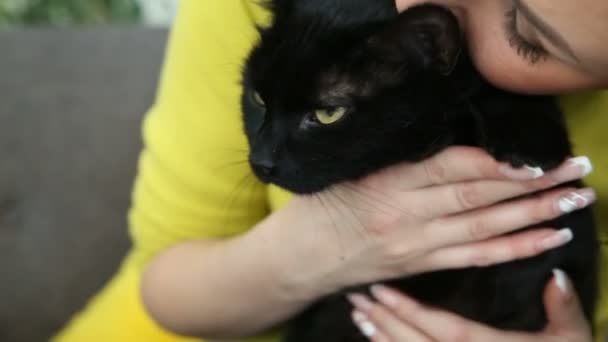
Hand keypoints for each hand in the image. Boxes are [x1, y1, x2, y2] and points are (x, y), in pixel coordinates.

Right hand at [270, 147, 593, 298]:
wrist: (297, 260)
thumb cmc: (316, 207)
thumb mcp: (347, 169)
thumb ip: (395, 158)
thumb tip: (449, 141)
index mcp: (384, 183)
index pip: (450, 167)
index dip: (495, 161)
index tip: (533, 153)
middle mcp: (405, 216)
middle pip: (477, 197)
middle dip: (530, 184)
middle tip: (574, 172)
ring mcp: (415, 245)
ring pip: (484, 229)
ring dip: (532, 216)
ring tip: (572, 203)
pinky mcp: (420, 266)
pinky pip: (473, 259)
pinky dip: (512, 249)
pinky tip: (543, 239)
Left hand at [348, 269, 592, 341]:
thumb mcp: (573, 341)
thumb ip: (564, 311)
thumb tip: (555, 275)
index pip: (446, 330)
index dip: (412, 312)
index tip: (382, 290)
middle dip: (385, 321)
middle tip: (358, 298)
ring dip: (382, 339)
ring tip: (359, 317)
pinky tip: (376, 340)